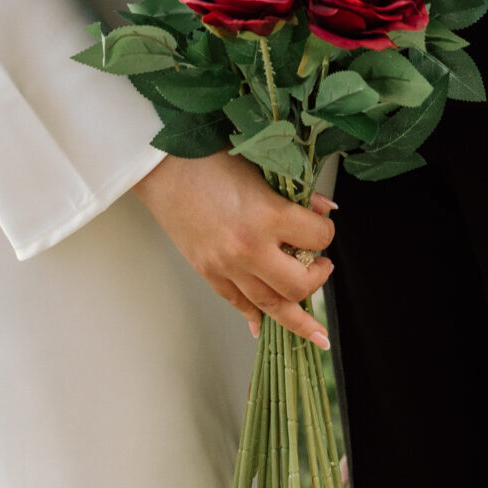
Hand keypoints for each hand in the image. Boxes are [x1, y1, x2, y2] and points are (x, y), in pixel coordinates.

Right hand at [133, 153, 336, 346]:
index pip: (316, 237)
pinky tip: (264, 325)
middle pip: (298, 286)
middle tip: (322, 266)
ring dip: (296, 319)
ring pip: (270, 306)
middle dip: (317, 279)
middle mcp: (248, 249)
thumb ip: (292, 192)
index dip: (326, 230)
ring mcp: (226, 267)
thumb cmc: (207, 156)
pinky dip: (255, 316)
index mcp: (266, 215)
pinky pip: (238, 304)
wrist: (160, 164)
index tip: (324, 223)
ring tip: (314, 331)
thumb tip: (323, 209)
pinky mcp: (208, 273)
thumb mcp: (258, 166)